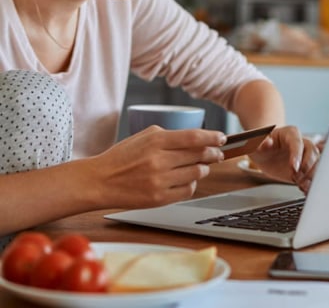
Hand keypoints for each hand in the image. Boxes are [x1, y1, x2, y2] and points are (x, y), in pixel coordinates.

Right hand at [89, 126, 225, 208]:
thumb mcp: (144, 136)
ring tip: (201, 165)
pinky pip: (188, 190)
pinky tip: (187, 178)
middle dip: (213, 153)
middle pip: (199, 155)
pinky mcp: (159, 199)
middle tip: (218, 153)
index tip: (222, 137)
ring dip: (203, 168)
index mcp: (156, 140)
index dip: (212, 137)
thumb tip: (197, 138)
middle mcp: (159, 160)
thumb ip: (170, 135)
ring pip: (197, 173)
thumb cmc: (123, 156)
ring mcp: (159, 181)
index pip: (194, 137)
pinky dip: (192, 183)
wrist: (99, 181)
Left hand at [248, 126, 319, 192]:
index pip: (297, 142)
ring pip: (316, 162)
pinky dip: (311, 182)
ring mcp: (306, 155)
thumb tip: (267, 142)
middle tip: (296, 178)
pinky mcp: (307, 167)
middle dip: (306, 166)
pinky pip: (314, 173)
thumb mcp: (256, 145)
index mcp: (290, 133)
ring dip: (311, 175)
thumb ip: (261, 144)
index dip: (297, 155)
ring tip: (301, 185)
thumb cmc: (261, 147)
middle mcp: (301, 142)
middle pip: (312, 152)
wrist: (264, 156)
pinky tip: (305, 188)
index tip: (294, 168)